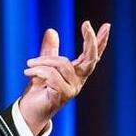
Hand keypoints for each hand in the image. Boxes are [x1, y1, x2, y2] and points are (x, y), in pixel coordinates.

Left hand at [18, 21, 110, 135]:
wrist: (29, 111)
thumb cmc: (39, 89)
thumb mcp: (44, 65)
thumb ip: (50, 50)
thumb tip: (52, 31)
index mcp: (77, 72)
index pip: (92, 55)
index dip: (100, 41)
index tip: (107, 26)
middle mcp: (78, 80)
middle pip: (91, 58)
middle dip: (91, 40)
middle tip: (87, 24)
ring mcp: (72, 89)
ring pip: (62, 64)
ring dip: (43, 61)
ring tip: (29, 64)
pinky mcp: (63, 95)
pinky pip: (52, 75)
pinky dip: (38, 71)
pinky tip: (28, 73)